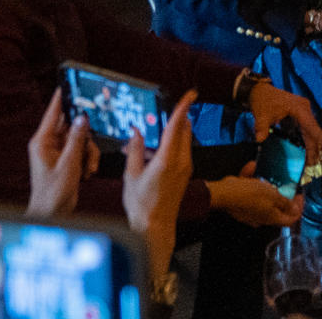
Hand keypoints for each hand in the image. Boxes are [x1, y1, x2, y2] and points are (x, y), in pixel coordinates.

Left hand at [27, 88, 98, 216]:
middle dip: (85, 137)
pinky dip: (87, 159)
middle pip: (72, 126)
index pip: (53, 112)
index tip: (69, 83)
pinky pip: (82, 150)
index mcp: (42, 141)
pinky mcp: (65, 159)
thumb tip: (83, 119)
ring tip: (87, 167)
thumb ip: (77, 139)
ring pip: (81, 139)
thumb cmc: (53, 192)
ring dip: (88, 152)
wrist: (52, 212)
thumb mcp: (69, 163)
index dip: (62, 97)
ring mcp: (57, 151)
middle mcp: (48, 144)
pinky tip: (85, 172)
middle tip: (90, 146)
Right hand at [123, 91, 194, 282]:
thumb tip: (136, 132)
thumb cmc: (141, 204)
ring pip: (184, 141)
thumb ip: (135, 150)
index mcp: (167, 159)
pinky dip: (172, 145)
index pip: (177, 126)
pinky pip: (182, 152)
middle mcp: (181, 161)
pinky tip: (154, 153)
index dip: (184, 107)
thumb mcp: (131, 175)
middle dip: (177, 117)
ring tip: (150, 137)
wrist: (156, 227)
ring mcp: (186, 168)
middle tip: (164, 111)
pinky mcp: (185, 173)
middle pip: (184, 130)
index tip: (191, 93)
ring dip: (172, 133)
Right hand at [207, 168, 303, 228]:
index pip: (290, 220)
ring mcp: (250, 212)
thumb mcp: (272, 196)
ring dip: (266, 185)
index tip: (299, 195)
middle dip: (283, 196)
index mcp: (271, 218)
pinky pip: (250, 192)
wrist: (223, 193)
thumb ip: (285, 203)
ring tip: (265, 174)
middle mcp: (261, 218)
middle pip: (278, 209)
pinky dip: (252, 180)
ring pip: (264, 199)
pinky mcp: (241, 204)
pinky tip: (251, 167)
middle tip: (285, 184)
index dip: (298, 208)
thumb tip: (295, 210)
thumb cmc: (248, 195)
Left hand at [246, 79, 321, 162]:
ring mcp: (302, 113)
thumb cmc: (263, 100)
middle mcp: (304, 109)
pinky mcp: (299, 117)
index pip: (310, 124)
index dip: (318, 136)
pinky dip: (304, 141)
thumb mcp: (261, 114)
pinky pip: (303, 131)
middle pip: (311, 130)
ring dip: (310, 145)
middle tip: (313, 162)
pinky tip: (304, 153)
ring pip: (309, 132)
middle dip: (313, 146)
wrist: (260, 91)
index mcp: (298, 107)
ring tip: (310, 161)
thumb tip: (260, 139)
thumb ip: (262, 127)